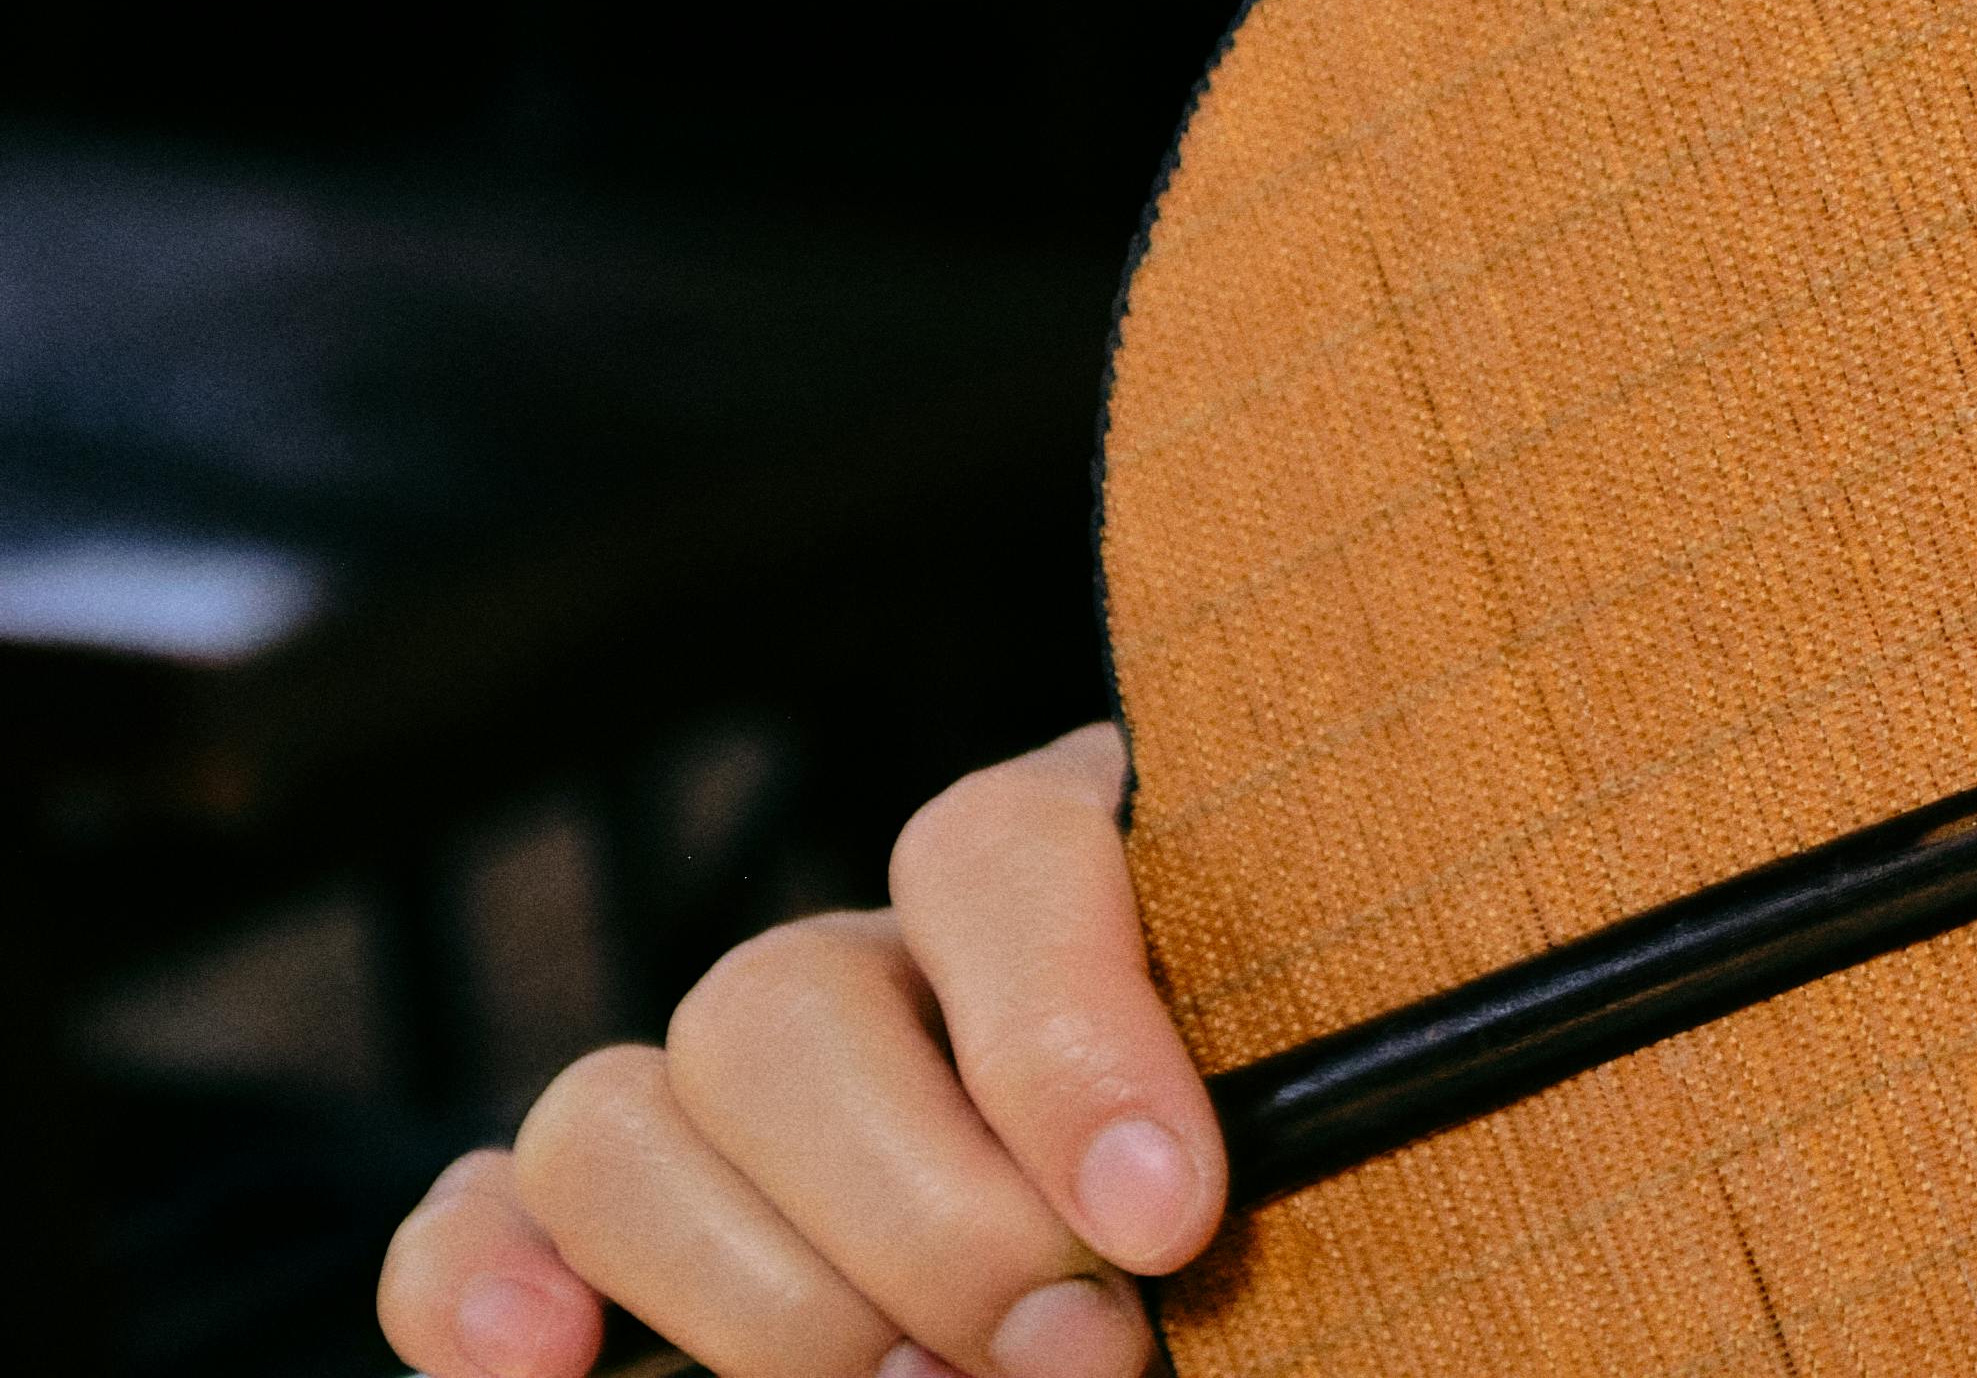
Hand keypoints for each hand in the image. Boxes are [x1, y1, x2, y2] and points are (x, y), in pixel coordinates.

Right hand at [377, 725, 1222, 1377]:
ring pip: (619, 1112)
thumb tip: (1162, 1226)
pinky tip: (546, 1369)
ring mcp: (722, 1079)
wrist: (1176, 1221)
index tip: (1164, 1220)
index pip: (995, 855)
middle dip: (929, 1222)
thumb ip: (1206, 1146)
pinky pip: (487, 1206)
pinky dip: (481, 1284)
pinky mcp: (603, 1212)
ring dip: (760, 1290)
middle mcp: (873, 957)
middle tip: (1074, 1363)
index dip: (1065, 1039)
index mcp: (1058, 871)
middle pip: (785, 1010)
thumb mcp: (1269, 1120)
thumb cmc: (1289, 1181)